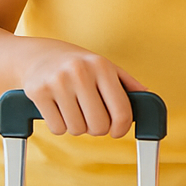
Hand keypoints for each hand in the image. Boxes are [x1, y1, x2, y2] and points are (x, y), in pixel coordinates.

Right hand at [21, 40, 146, 137]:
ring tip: (75, 110)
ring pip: (77, 129)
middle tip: (92, 118)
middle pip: (99, 125)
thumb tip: (147, 98)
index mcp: (102, 66)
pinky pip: (57, 128)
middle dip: (98, 128)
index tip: (117, 130)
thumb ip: (127, 83)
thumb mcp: (104, 66)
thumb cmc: (77, 64)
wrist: (37, 55)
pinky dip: (60, 126)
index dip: (122, 128)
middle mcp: (80, 72)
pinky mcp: (38, 92)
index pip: (121, 111)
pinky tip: (59, 110)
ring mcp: (57, 82)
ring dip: (78, 127)